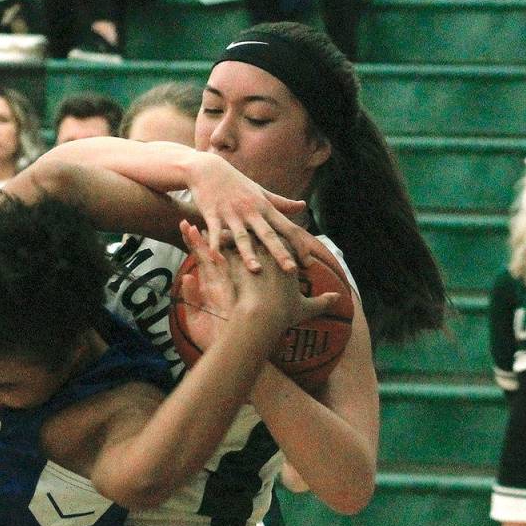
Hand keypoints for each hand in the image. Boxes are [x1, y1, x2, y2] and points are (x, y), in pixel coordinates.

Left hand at [179, 223, 337, 353]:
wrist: (261, 324)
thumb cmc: (281, 319)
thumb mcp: (303, 311)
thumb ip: (320, 303)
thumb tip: (338, 300)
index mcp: (275, 261)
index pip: (274, 237)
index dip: (271, 227)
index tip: (265, 216)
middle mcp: (258, 255)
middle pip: (249, 231)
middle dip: (241, 216)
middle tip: (235, 201)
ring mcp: (239, 260)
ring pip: (225, 237)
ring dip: (217, 224)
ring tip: (206, 212)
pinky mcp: (223, 269)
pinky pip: (207, 252)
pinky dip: (197, 240)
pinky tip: (187, 230)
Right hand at [187, 153, 310, 272]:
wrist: (207, 169)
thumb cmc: (236, 183)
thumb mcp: (260, 191)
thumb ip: (281, 203)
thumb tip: (303, 206)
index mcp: (264, 208)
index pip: (287, 227)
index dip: (299, 245)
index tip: (309, 263)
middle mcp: (250, 211)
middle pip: (268, 234)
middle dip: (280, 252)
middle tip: (292, 271)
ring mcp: (231, 213)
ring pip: (242, 236)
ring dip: (249, 253)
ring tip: (256, 270)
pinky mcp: (212, 213)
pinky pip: (214, 231)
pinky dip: (214, 243)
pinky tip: (215, 258)